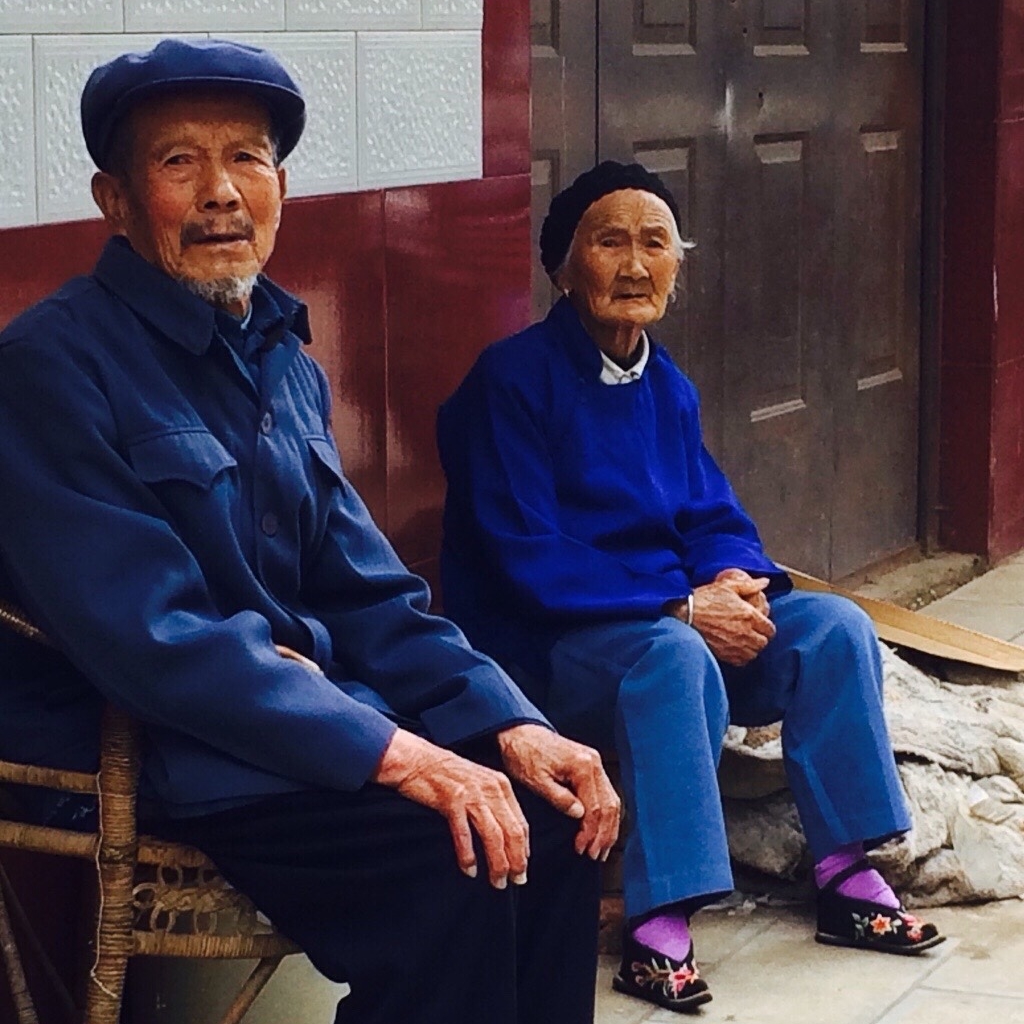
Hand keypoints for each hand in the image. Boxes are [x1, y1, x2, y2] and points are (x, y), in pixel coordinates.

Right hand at [373, 728, 528, 888]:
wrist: (417, 760)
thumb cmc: (446, 774)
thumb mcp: (479, 783)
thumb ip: (494, 803)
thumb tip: (506, 834)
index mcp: (500, 785)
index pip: (521, 823)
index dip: (524, 849)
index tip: (522, 868)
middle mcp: (490, 789)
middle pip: (512, 832)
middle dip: (516, 861)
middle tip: (516, 881)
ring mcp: (472, 794)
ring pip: (493, 836)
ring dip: (497, 863)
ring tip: (497, 881)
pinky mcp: (452, 800)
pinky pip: (464, 834)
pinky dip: (468, 855)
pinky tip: (469, 869)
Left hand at [496, 723, 619, 860]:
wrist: (520, 732)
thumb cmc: (524, 755)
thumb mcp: (536, 780)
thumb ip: (559, 798)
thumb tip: (580, 815)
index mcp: (583, 766)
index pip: (595, 807)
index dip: (590, 832)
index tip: (583, 850)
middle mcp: (594, 762)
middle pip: (609, 805)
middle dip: (604, 833)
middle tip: (596, 855)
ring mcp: (595, 762)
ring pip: (612, 799)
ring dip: (609, 826)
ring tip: (601, 848)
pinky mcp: (591, 764)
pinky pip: (606, 792)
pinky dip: (606, 813)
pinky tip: (601, 828)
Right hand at [688, 572, 775, 666]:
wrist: (685, 614)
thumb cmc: (704, 599)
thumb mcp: (727, 586)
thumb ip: (749, 585)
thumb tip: (765, 582)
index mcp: (748, 614)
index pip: (769, 628)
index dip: (767, 626)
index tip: (761, 624)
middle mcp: (744, 632)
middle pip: (764, 642)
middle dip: (761, 637)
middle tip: (754, 632)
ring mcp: (735, 645)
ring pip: (754, 653)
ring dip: (752, 647)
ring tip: (746, 641)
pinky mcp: (724, 653)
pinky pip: (742, 661)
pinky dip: (742, 656)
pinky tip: (737, 648)